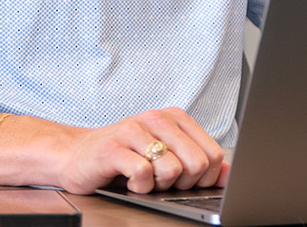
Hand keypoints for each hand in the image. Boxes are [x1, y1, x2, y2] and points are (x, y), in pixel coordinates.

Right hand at [54, 107, 226, 194]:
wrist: (77, 155)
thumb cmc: (124, 156)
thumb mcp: (166, 155)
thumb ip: (198, 160)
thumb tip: (230, 174)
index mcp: (174, 118)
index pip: (213, 154)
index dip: (204, 178)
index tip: (185, 181)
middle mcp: (156, 119)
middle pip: (196, 163)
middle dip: (182, 184)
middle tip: (162, 182)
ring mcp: (134, 131)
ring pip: (171, 170)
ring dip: (159, 186)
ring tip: (144, 179)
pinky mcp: (113, 148)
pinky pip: (143, 175)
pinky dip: (139, 187)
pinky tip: (130, 181)